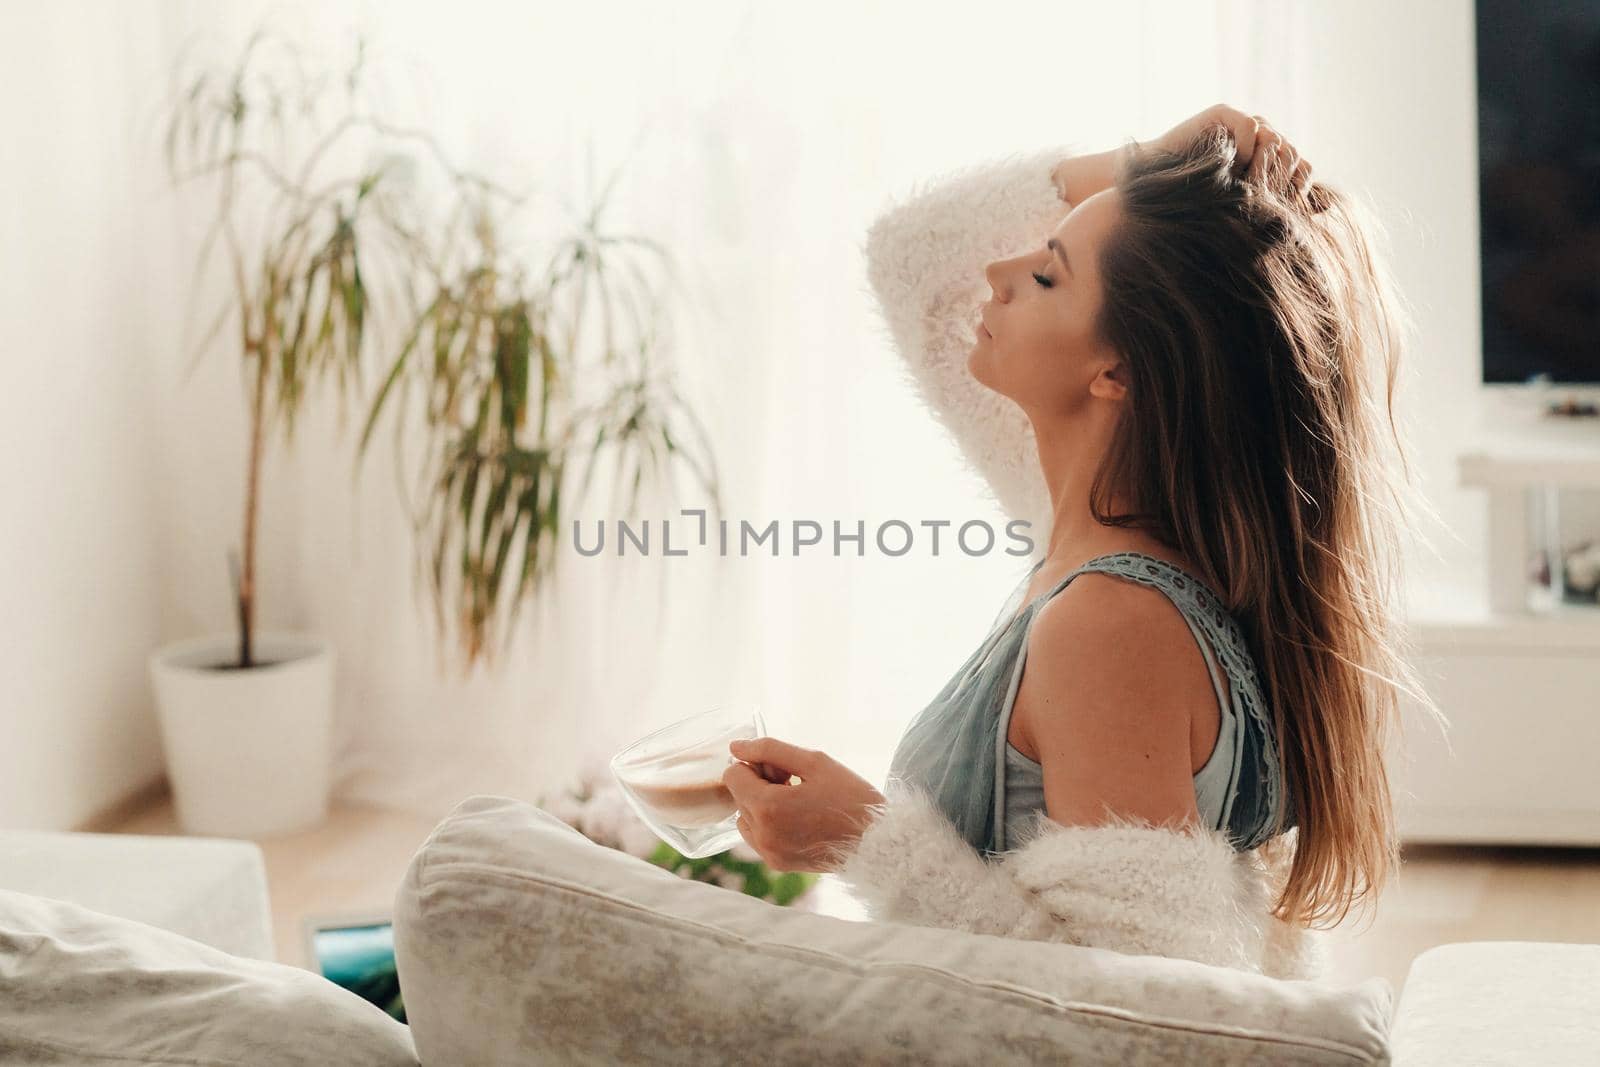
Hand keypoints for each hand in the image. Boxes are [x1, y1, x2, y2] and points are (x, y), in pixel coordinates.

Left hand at [722, 737, 886, 873]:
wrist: (878, 842)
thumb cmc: (851, 797)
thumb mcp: (814, 762)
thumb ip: (770, 749)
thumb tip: (736, 746)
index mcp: (768, 807)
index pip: (732, 774)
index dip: (756, 765)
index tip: (785, 770)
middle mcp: (762, 834)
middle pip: (738, 795)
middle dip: (760, 784)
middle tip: (796, 784)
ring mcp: (769, 853)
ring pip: (745, 816)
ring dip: (762, 805)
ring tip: (798, 803)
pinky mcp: (777, 864)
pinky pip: (756, 836)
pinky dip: (769, 824)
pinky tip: (799, 819)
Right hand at [1154, 103, 1312, 196]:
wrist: (1151, 193)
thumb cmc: (1194, 207)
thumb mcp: (1242, 213)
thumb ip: (1277, 209)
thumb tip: (1325, 211)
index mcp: (1266, 160)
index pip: (1301, 168)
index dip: (1296, 188)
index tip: (1279, 210)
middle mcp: (1259, 138)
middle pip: (1291, 153)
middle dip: (1277, 180)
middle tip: (1257, 201)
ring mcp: (1242, 123)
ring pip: (1276, 140)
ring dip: (1260, 168)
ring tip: (1242, 186)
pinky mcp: (1221, 114)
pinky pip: (1252, 126)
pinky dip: (1246, 148)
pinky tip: (1231, 166)